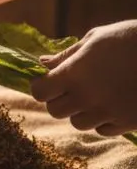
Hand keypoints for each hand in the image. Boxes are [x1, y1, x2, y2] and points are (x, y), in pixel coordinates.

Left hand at [30, 20, 136, 136]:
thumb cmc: (131, 38)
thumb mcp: (95, 39)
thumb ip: (66, 55)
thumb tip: (42, 63)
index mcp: (74, 74)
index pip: (40, 92)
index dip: (41, 86)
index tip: (48, 80)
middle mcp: (87, 97)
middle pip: (55, 111)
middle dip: (58, 100)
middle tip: (70, 88)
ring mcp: (108, 112)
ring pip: (78, 123)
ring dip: (81, 111)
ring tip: (94, 95)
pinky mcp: (128, 122)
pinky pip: (103, 130)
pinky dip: (103, 120)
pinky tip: (112, 103)